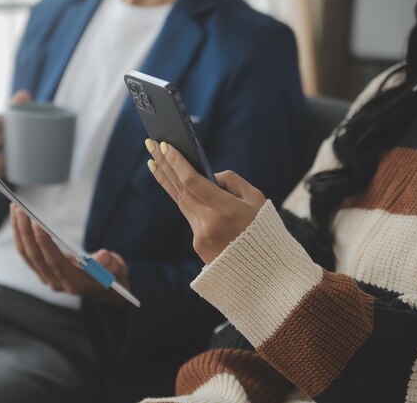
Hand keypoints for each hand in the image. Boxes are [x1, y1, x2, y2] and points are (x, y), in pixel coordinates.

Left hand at [9, 204, 130, 306]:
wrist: (106, 289)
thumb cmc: (112, 276)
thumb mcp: (118, 269)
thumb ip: (112, 264)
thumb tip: (103, 257)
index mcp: (74, 282)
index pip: (54, 261)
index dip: (44, 243)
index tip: (36, 222)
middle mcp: (56, 282)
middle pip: (34, 256)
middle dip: (25, 231)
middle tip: (19, 208)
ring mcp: (47, 277)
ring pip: (27, 254)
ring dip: (18, 231)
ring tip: (15, 208)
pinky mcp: (42, 271)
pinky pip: (27, 253)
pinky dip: (20, 236)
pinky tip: (18, 220)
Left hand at [145, 139, 265, 264]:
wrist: (266, 272)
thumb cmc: (264, 230)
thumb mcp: (256, 200)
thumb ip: (232, 182)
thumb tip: (210, 175)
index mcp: (225, 210)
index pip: (192, 181)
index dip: (177, 163)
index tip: (165, 146)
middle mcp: (208, 223)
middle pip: (179, 189)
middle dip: (164, 165)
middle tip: (151, 144)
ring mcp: (200, 236)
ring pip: (180, 201)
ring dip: (166, 179)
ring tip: (154, 160)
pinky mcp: (197, 244)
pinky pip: (189, 215)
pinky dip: (183, 197)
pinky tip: (173, 182)